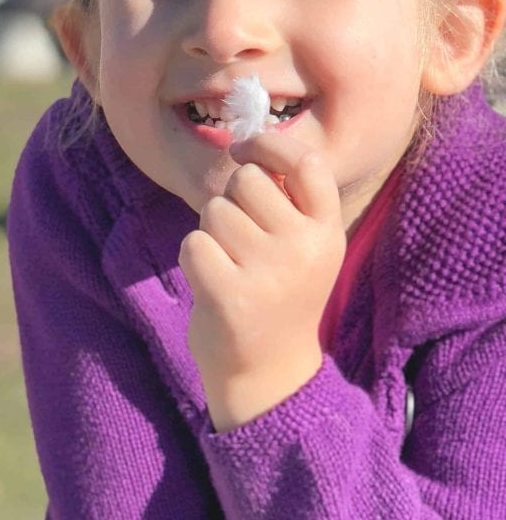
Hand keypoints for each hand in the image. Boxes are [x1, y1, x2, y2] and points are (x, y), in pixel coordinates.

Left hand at [177, 133, 345, 431]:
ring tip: (230, 268)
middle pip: (246, 181)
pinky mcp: (230, 295)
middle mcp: (305, 248)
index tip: (243, 149)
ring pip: (214, 211)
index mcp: (327, 232)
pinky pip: (193, 243)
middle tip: (238, 242)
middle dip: (230, 201)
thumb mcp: (300, 249)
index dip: (270, 144)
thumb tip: (244, 145)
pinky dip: (192, 258)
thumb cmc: (276, 298)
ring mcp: (269, 272)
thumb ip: (284, 202)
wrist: (268, 375)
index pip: (308, 163)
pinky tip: (211, 283)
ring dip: (210, 233)